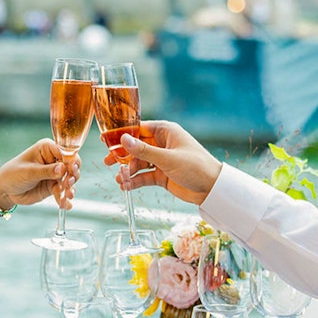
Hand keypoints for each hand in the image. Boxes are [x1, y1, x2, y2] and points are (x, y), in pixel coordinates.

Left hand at [0, 138, 77, 210]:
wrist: (5, 191)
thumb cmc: (12, 174)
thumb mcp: (29, 172)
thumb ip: (46, 171)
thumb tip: (63, 169)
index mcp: (47, 148)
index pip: (65, 151)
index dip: (71, 160)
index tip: (72, 170)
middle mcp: (53, 159)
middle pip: (71, 165)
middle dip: (72, 175)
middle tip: (68, 184)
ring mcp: (55, 173)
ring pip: (69, 179)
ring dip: (70, 188)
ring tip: (68, 195)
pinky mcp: (53, 186)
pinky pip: (63, 192)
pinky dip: (65, 199)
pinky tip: (66, 205)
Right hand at [102, 120, 221, 204]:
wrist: (212, 189)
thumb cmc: (196, 167)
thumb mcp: (168, 159)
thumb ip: (144, 151)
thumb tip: (123, 139)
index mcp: (166, 132)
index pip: (139, 129)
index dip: (122, 134)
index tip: (106, 140)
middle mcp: (162, 144)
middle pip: (136, 147)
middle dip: (122, 156)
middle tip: (107, 162)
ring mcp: (161, 160)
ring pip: (138, 163)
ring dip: (128, 171)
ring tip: (119, 180)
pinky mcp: (162, 175)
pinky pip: (144, 176)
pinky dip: (135, 181)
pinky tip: (126, 187)